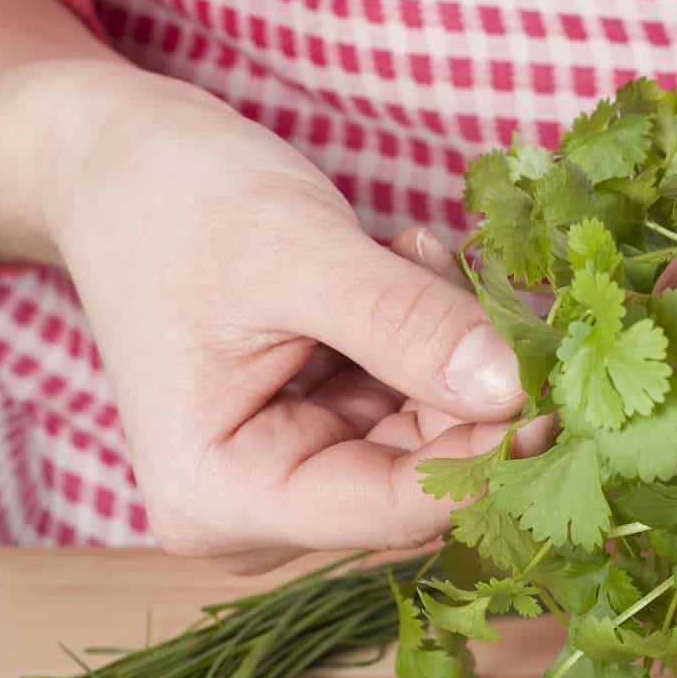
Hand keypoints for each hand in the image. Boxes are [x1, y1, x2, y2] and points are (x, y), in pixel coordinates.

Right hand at [45, 70, 543, 571]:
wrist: (116, 163)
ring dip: (452, 349)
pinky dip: (429, 340)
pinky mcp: (318, 438)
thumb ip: (406, 327)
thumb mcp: (296, 255)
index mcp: (223, 498)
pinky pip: (414, 406)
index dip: (492, 453)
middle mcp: (255, 514)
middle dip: (474, 386)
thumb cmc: (174, 201)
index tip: (560, 382)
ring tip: (412, 254)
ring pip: (431, 437)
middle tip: (488, 285)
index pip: (398, 510)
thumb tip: (514, 391)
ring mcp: (290, 478)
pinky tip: (399, 266)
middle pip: (422, 477)